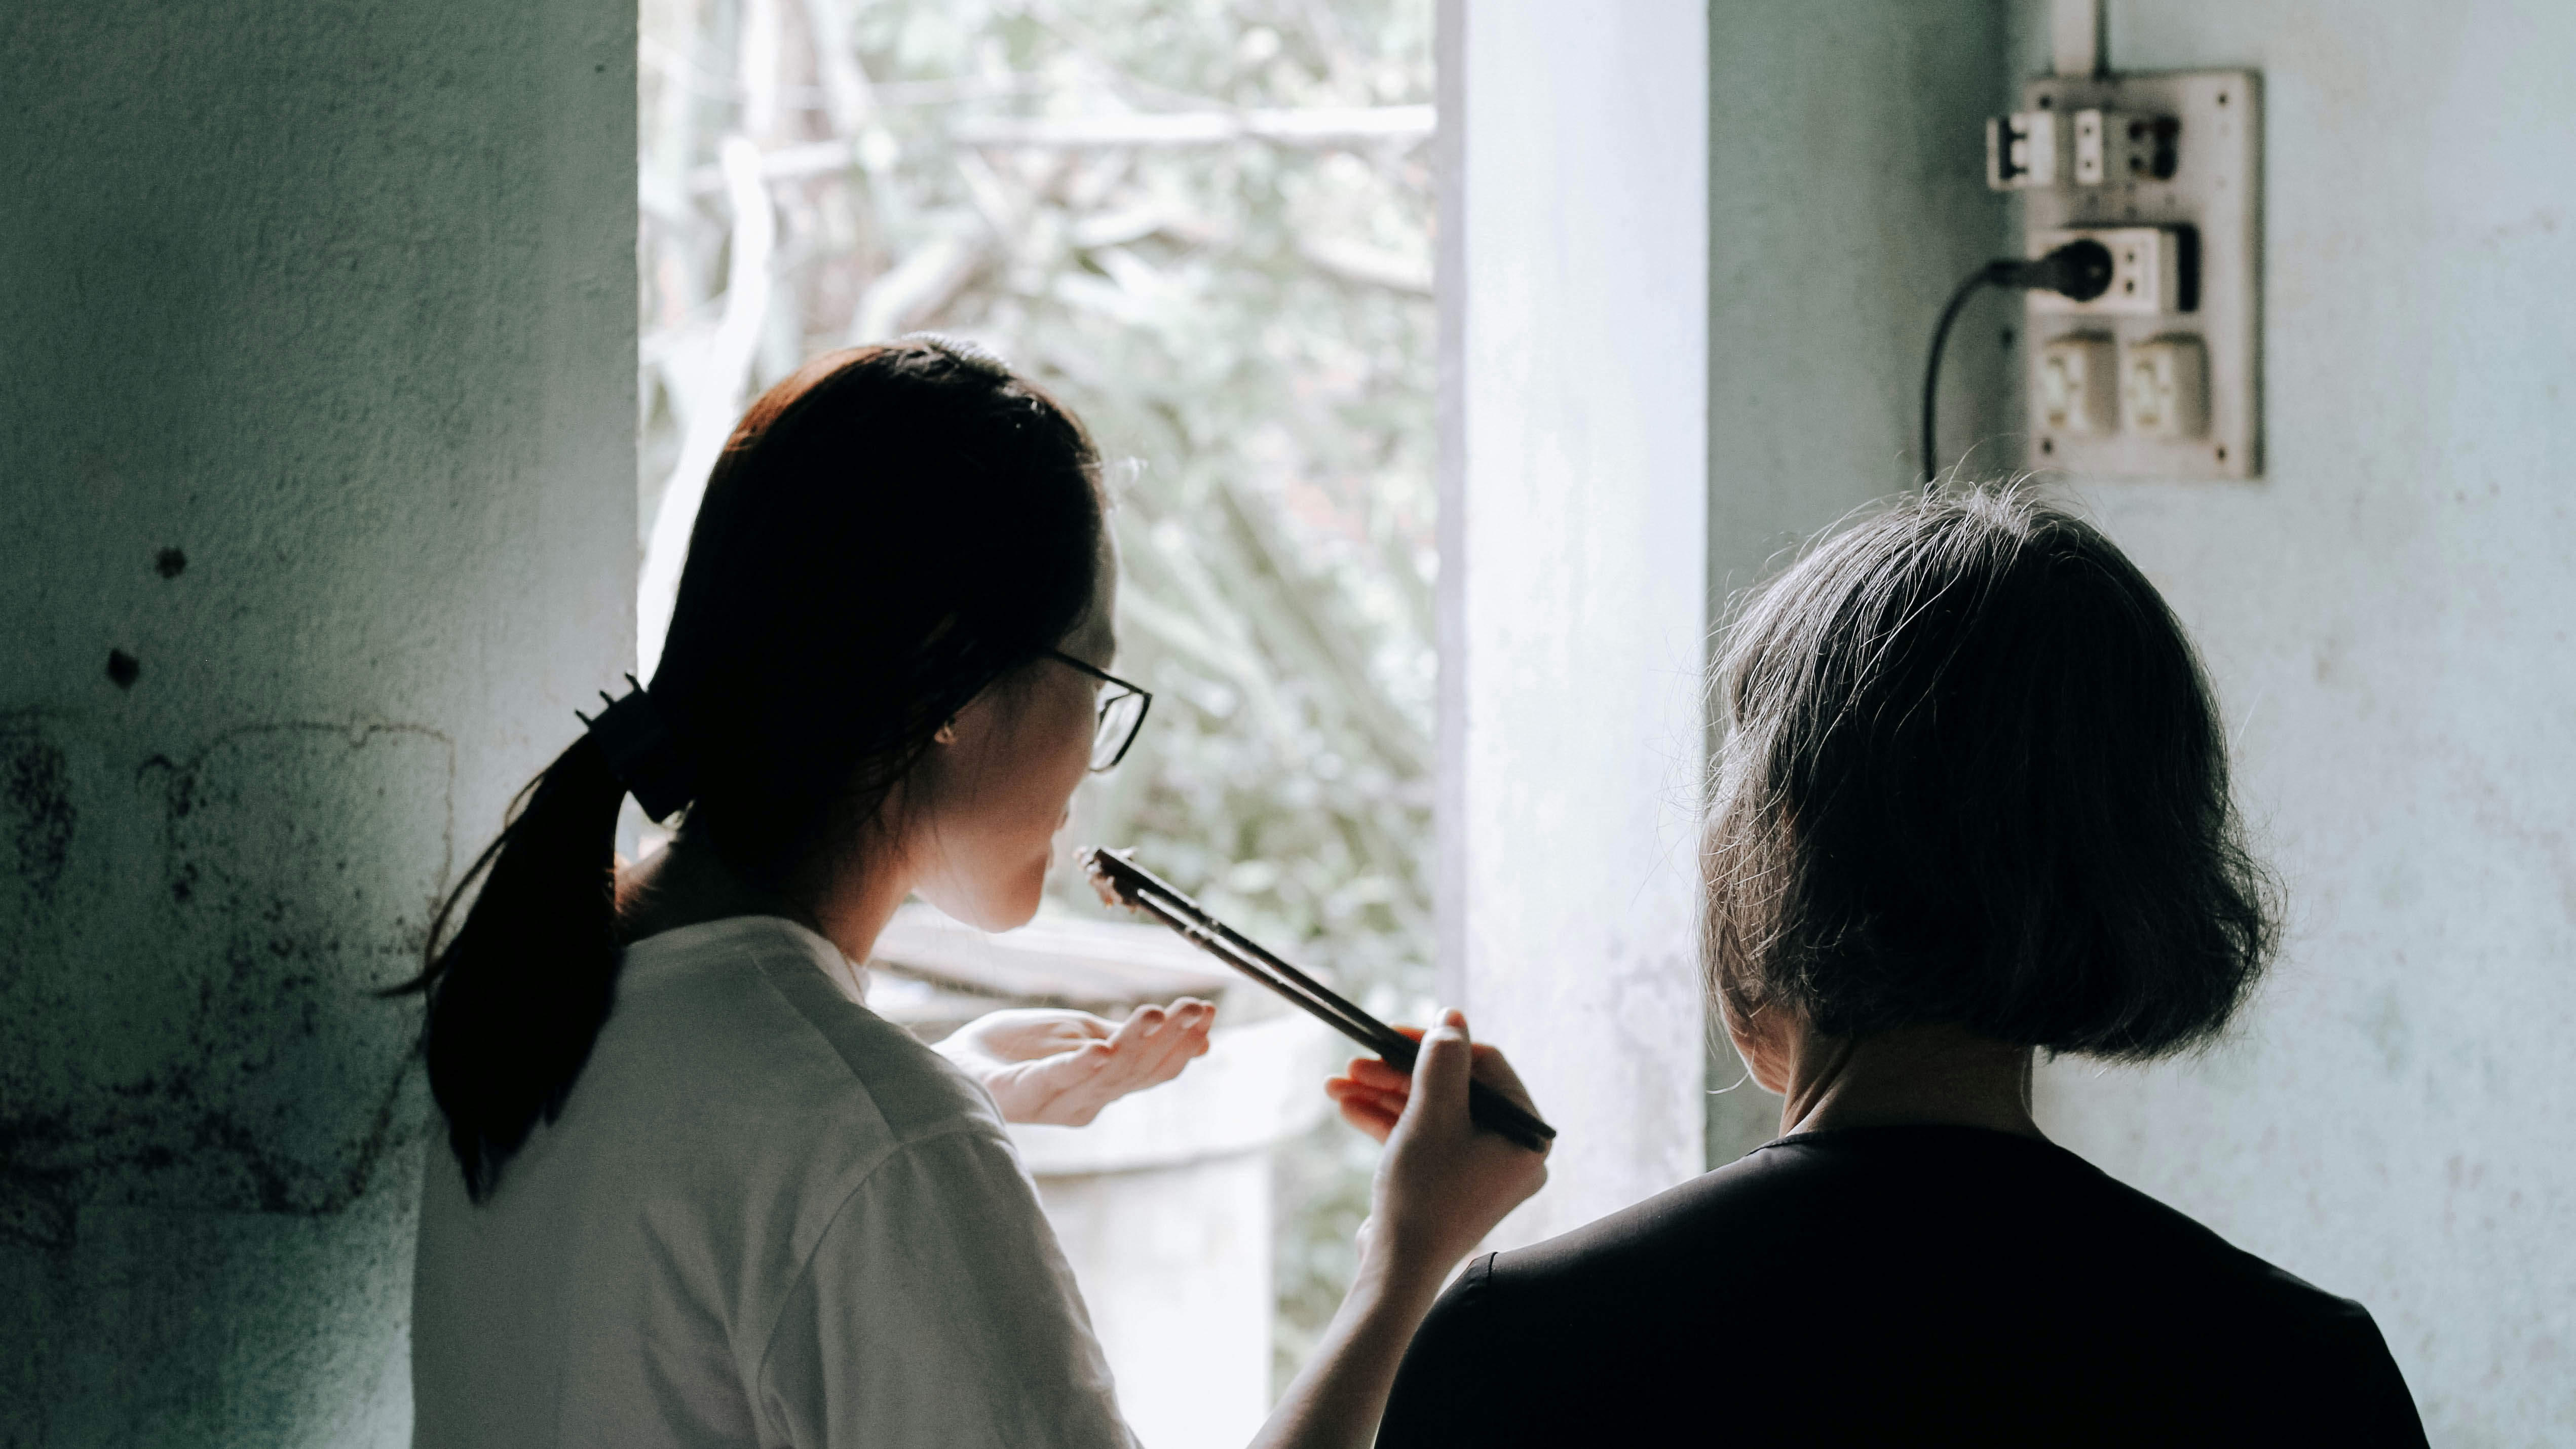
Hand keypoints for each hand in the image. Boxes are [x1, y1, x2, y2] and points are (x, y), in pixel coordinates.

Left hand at [934, 1000, 1213, 1125]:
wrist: (952, 1064)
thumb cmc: (1015, 1050)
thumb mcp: (1082, 1035)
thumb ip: (1132, 1039)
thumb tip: (1203, 1039)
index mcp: (1103, 1087)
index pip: (1153, 1069)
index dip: (1182, 1045)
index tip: (1207, 1014)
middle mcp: (1086, 1102)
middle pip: (1137, 1072)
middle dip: (1170, 1039)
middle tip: (1197, 1009)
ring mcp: (1054, 1101)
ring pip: (1105, 1074)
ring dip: (1135, 1043)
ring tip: (1159, 1014)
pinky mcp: (1020, 1093)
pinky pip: (1054, 1080)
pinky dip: (1079, 1066)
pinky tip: (1101, 1049)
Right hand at [1328, 1010, 1548, 1289]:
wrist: (1397, 1268)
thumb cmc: (1424, 1192)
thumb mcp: (1432, 1113)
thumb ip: (1443, 1060)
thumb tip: (1452, 1016)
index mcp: (1525, 1135)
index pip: (1486, 1066)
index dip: (1436, 1045)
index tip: (1392, 1035)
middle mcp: (1509, 1151)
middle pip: (1452, 1089)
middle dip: (1397, 1075)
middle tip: (1356, 1062)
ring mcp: (1478, 1168)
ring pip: (1430, 1112)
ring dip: (1383, 1095)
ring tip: (1337, 1084)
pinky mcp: (1448, 1182)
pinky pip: (1423, 1138)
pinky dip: (1387, 1122)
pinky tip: (1347, 1107)